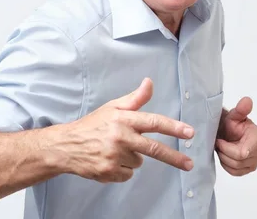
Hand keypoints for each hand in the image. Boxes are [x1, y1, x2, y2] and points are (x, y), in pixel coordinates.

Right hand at [59, 78, 194, 182]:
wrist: (66, 145)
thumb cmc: (93, 125)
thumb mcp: (113, 108)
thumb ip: (135, 99)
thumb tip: (149, 82)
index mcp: (123, 119)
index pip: (153, 122)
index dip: (173, 127)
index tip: (189, 132)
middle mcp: (120, 137)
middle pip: (154, 149)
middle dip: (174, 157)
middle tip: (189, 163)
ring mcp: (114, 156)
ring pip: (139, 161)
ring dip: (132, 157)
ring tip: (115, 150)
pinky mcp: (108, 171)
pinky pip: (128, 174)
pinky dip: (122, 169)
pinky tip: (110, 160)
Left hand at [215, 96, 256, 175]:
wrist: (229, 131)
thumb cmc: (232, 123)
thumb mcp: (234, 115)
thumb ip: (241, 109)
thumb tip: (247, 101)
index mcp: (256, 137)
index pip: (243, 152)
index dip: (227, 148)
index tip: (219, 140)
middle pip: (237, 161)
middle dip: (224, 152)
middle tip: (218, 142)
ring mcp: (253, 162)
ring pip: (235, 168)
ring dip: (224, 158)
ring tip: (221, 147)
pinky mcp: (247, 169)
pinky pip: (234, 172)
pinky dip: (226, 165)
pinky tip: (224, 154)